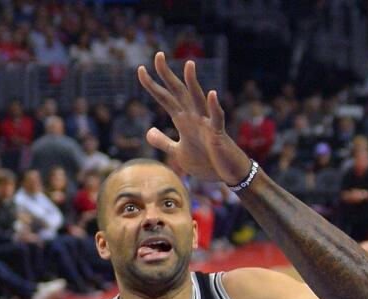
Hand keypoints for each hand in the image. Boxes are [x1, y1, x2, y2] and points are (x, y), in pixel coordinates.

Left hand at [137, 53, 251, 184]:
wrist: (227, 173)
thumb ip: (163, 141)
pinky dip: (215, 107)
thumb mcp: (178, 152)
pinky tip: (212, 94)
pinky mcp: (218, 134)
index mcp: (183, 120)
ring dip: (193, 83)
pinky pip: (217, 118)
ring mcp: (206, 123)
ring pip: (198, 99)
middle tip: (158, 55)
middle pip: (178, 92)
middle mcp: (194, 116)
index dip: (152, 85)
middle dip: (167, 75)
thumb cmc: (206, 161)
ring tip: (188, 64)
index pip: (165, 98)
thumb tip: (148, 131)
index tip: (140, 69)